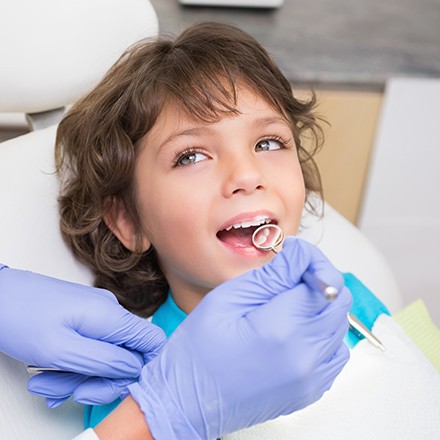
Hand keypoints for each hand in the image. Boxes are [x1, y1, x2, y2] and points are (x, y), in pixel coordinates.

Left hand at [0, 265, 165, 405]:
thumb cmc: (21, 317)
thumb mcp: (62, 350)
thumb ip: (105, 361)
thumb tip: (135, 368)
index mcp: (111, 316)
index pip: (153, 341)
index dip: (143, 369)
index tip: (116, 385)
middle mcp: (110, 313)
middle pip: (125, 357)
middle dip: (98, 381)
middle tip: (72, 392)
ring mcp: (97, 315)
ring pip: (104, 357)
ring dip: (78, 377)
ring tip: (46, 383)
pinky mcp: (84, 319)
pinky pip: (89, 349)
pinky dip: (72, 366)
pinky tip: (50, 374)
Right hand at [128, 237, 351, 438]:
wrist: (188, 402)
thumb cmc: (197, 352)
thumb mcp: (228, 298)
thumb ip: (271, 275)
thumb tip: (301, 254)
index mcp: (281, 329)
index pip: (327, 281)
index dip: (312, 262)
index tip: (295, 259)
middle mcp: (304, 357)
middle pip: (340, 301)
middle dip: (318, 281)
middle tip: (287, 281)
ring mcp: (311, 378)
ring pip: (339, 325)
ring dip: (319, 307)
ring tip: (285, 307)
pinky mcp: (310, 390)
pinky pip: (334, 352)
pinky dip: (321, 334)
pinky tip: (293, 332)